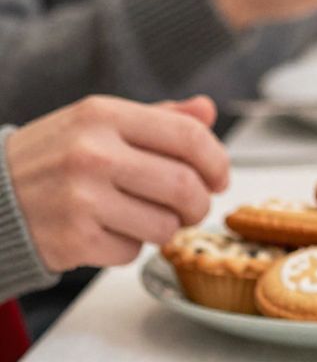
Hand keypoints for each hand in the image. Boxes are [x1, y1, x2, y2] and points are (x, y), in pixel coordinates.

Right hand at [6, 96, 228, 272]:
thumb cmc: (51, 159)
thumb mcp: (95, 124)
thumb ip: (156, 118)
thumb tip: (207, 109)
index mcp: (101, 115)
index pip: (189, 136)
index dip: (217, 162)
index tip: (219, 178)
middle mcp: (91, 153)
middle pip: (186, 187)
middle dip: (198, 204)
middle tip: (190, 208)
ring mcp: (80, 198)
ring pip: (165, 225)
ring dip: (163, 228)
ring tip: (138, 216)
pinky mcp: (73, 239)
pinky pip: (132, 252)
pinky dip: (126, 248)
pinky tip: (103, 231)